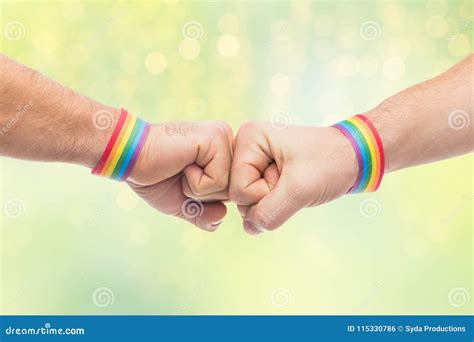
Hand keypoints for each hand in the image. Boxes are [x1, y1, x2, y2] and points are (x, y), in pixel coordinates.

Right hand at [127, 120, 233, 231]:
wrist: (129, 158)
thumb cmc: (154, 178)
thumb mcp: (183, 204)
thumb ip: (205, 215)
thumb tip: (222, 215)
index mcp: (223, 153)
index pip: (234, 191)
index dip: (208, 198)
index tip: (184, 179)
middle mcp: (227, 141)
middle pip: (235, 191)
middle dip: (205, 195)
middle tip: (181, 175)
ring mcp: (223, 137)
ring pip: (230, 188)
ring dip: (199, 190)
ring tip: (181, 170)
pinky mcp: (216, 138)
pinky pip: (219, 181)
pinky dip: (197, 184)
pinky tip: (182, 166)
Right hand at [229, 121, 357, 233]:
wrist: (353, 159)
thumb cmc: (330, 164)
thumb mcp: (300, 189)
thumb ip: (269, 212)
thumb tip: (250, 229)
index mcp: (249, 138)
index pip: (238, 189)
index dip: (264, 193)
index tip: (289, 176)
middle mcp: (245, 147)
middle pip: (238, 196)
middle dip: (267, 198)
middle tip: (292, 180)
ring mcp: (252, 162)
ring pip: (247, 203)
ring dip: (273, 202)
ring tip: (293, 182)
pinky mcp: (260, 174)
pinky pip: (256, 203)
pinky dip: (274, 205)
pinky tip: (289, 191)